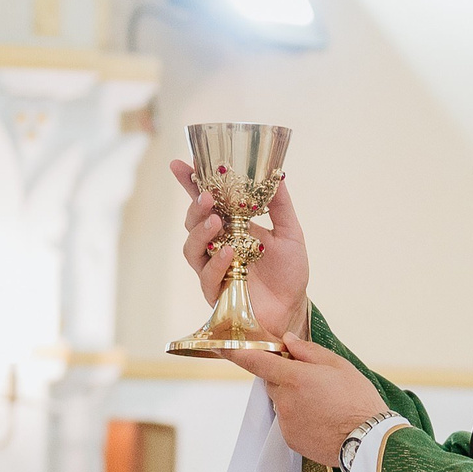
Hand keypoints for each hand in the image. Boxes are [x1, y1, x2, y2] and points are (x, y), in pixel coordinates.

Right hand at [173, 160, 310, 339]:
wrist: (293, 307)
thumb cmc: (289, 272)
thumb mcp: (290, 233)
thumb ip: (280, 206)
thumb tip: (277, 175)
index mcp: (231, 226)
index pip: (206, 202)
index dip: (191, 184)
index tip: (180, 164)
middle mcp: (218, 245)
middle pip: (193, 222)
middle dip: (195, 207)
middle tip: (207, 197)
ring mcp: (214, 268)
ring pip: (192, 248)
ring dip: (200, 232)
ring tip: (215, 220)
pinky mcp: (217, 291)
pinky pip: (207, 276)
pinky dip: (216, 263)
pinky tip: (229, 252)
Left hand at [226, 330, 389, 466]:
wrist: (369, 441)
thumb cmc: (358, 400)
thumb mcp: (339, 366)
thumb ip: (309, 351)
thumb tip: (287, 340)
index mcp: (295, 378)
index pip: (257, 362)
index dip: (238, 353)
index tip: (224, 347)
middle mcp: (285, 400)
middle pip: (273, 382)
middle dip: (286, 378)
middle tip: (314, 382)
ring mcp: (286, 422)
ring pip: (282, 403)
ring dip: (295, 399)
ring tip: (324, 405)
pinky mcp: (290, 440)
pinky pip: (288, 422)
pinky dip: (300, 418)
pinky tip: (322, 420)